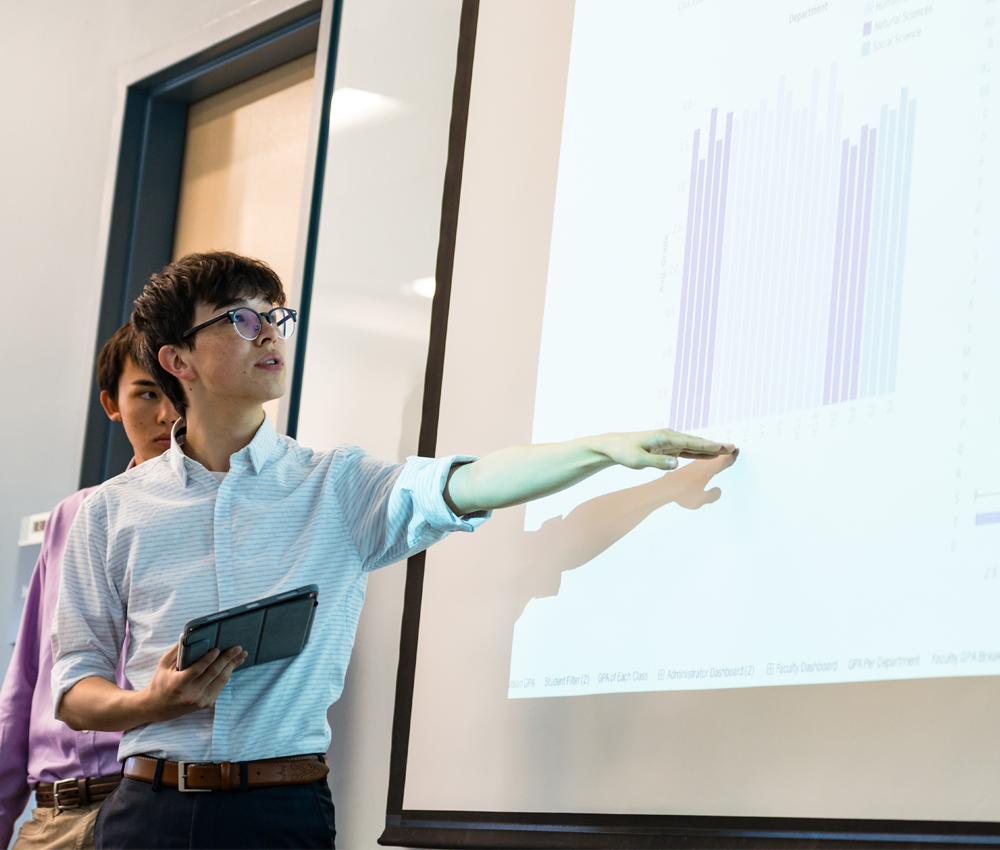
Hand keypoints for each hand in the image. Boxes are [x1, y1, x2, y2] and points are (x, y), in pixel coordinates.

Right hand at [141, 642, 246, 722]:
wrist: (159, 707)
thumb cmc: (161, 681)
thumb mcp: (164, 664)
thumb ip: (178, 650)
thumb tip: (192, 635)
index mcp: (177, 684)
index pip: (196, 671)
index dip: (207, 660)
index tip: (217, 649)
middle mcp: (190, 694)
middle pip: (213, 674)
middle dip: (227, 659)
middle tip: (238, 648)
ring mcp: (200, 701)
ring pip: (220, 680)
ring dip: (232, 666)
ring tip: (241, 654)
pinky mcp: (206, 703)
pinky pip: (220, 685)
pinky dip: (228, 673)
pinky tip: (234, 664)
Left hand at [599, 429, 736, 470]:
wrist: (615, 446)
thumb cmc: (625, 451)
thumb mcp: (638, 460)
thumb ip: (658, 462)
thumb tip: (676, 463)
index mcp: (664, 437)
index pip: (690, 442)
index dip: (707, 445)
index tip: (722, 447)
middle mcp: (670, 437)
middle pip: (697, 442)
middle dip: (715, 445)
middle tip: (734, 447)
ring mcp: (671, 442)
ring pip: (695, 446)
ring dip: (711, 448)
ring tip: (728, 449)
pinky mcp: (669, 448)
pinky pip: (688, 451)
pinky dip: (701, 452)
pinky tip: (711, 454)